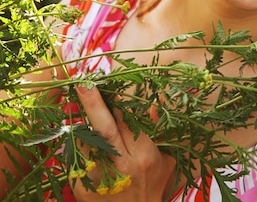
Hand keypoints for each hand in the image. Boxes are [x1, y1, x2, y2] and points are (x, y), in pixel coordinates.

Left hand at [73, 85, 176, 200]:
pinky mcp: (81, 186)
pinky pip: (76, 158)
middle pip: (104, 129)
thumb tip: (154, 106)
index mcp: (143, 156)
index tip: (106, 88)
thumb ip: (158, 133)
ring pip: (84, 142)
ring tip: (82, 118)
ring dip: (84, 128)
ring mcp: (98, 177)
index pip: (126, 122)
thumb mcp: (165, 160)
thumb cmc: (152, 188)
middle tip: (83, 84)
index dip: (115, 105)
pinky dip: (79, 147)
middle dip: (93, 104)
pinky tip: (85, 145)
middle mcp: (121, 165)